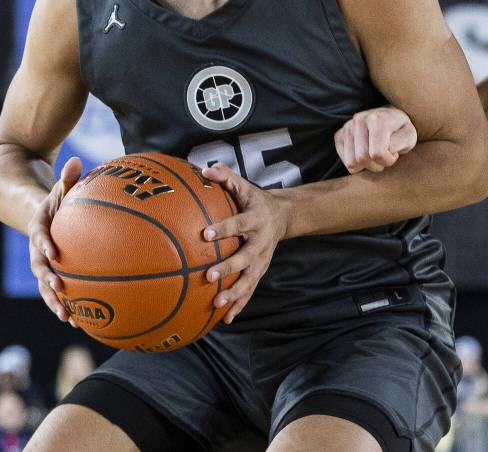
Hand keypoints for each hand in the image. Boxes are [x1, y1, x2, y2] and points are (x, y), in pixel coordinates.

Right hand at [27, 156, 81, 323]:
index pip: (39, 237)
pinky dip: (68, 305)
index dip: (45, 245)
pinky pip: (60, 292)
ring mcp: (44, 265)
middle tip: (59, 290)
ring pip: (47, 287)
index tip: (53, 254)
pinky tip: (82, 323)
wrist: (36, 215)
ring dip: (56, 303)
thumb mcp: (60, 187)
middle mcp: (38, 250)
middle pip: (40, 269)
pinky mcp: (53, 274)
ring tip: (68, 318)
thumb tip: (76, 159)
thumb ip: (68, 177)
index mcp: (39, 229)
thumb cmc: (56, 200)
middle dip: (48, 281)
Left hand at [200, 164, 290, 322]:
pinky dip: (239, 305)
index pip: (238, 224)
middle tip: (209, 275)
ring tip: (216, 304)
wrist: (283, 216)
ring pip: (249, 279)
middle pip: (245, 257)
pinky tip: (225, 320)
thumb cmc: (254, 200)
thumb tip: (204, 169)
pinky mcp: (260, 271)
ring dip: (234, 293)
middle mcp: (260, 242)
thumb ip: (225, 177)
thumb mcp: (244, 186)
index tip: (205, 235)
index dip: (223, 229)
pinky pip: (250, 290)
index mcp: (255, 219)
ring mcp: (262, 259)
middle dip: (229, 267)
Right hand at [334, 106, 416, 172]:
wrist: (389, 117)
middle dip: (377, 165)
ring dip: (366, 165)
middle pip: (362, 159)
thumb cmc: (401, 130)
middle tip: (385, 157)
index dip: (388, 160)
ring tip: (375, 155)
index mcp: (378, 119)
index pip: (377, 154)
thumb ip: (401, 143)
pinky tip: (366, 153)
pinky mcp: (339, 134)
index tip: (394, 154)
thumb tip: (385, 149)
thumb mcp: (410, 136)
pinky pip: (345, 161)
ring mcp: (347, 126)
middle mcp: (359, 119)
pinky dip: (356, 164)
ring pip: (351, 163)